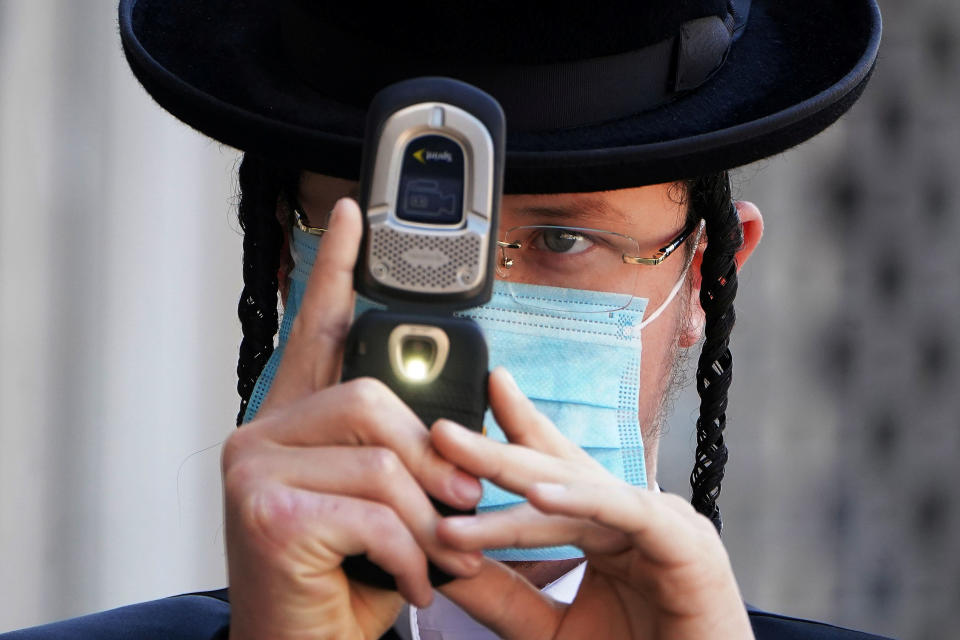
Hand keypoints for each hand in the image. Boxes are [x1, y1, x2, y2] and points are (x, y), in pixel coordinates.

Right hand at [221, 198, 483, 639]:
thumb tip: (449, 436)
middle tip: (464, 508)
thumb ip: (398, 455)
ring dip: (430, 518)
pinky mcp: (266, 511)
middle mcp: (260, 432)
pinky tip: (409, 584)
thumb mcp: (381, 507)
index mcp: (294, 423)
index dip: (340, 271)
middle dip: (434, 459)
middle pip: (374, 397)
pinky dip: (413, 554)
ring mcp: (253, 467)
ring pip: (382, 455)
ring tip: (438, 558)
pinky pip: (377, 509)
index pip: (318, 328)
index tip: (354, 217)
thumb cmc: (343, 581)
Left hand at [429, 367, 753, 639]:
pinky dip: (580, 502)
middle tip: (440, 428)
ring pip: (575, 488)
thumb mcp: (548, 628)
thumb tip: (438, 564)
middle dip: (493, 446)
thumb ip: (502, 595)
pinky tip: (537, 495)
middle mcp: (630, 514)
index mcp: (604, 527)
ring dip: (511, 471)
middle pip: (552, 468)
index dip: (519, 426)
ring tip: (457, 453)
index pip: (553, 467)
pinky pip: (624, 513)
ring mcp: (660, 522)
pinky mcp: (684, 544)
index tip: (483, 388)